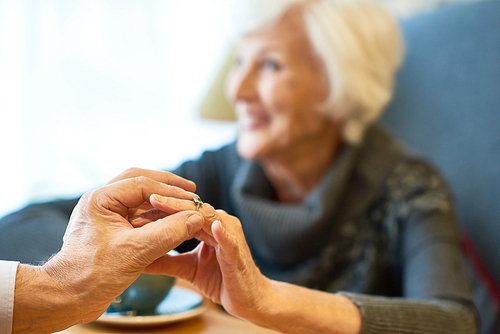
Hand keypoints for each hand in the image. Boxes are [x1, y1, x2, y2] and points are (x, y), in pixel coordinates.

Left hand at [40, 175, 203, 322]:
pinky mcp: (111, 230)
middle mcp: (102, 202)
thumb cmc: (93, 275)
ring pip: (139, 198)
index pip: (142, 184)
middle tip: (190, 189)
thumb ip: (168, 233)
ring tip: (184, 205)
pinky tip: (171, 221)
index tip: (192, 198)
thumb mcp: (135, 252)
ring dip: (162, 200)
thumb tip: (195, 218)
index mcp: (101, 200)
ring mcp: (106, 215)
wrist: (68, 298)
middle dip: (166, 185)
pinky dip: (156, 215)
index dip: (171, 191)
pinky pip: (137, 215)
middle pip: (140, 182)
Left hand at [144, 195, 270, 320]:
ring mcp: (231, 235)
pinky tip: (211, 226)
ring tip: (163, 204)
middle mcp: (221, 223)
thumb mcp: (187, 268)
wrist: (251, 300)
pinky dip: (221, 233)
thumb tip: (139, 258)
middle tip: (148, 196)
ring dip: (185, 211)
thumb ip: (165, 260)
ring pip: (206, 216)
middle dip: (169, 201)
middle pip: (193, 206)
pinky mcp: (238, 252)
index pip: (183, 208)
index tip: (139, 203)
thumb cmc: (222, 280)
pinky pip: (229, 240)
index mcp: (208, 224)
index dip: (162, 205)